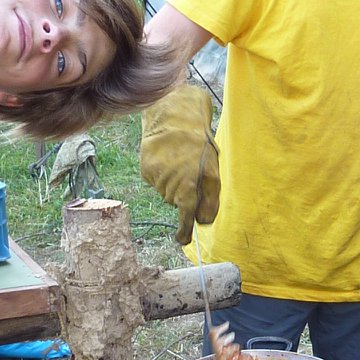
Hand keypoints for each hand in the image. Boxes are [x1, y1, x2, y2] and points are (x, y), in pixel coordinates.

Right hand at [139, 85, 220, 243]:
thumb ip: (210, 199)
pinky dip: (163, 175)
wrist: (173, 117)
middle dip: (185, 194)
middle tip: (192, 173)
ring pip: (166, 192)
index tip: (182, 241)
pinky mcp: (145, 170)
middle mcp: (169, 187)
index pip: (186, 217)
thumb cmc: (198, 144)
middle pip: (177, 203)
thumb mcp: (213, 171)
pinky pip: (156, 181)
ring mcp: (156, 179)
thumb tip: (204, 222)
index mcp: (189, 188)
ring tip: (180, 161)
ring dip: (174, 183)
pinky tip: (168, 159)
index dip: (184, 230)